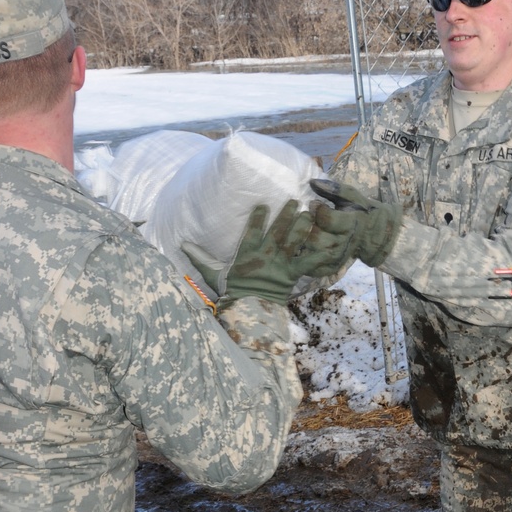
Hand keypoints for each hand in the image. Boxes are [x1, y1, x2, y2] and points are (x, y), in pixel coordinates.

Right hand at [182, 200, 351, 308]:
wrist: (249, 312)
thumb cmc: (231, 291)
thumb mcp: (212, 274)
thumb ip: (200, 257)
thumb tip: (181, 244)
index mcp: (246, 253)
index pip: (251, 230)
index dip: (257, 217)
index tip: (262, 204)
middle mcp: (265, 255)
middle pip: (277, 231)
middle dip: (286, 215)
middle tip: (294, 200)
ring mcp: (280, 264)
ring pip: (294, 241)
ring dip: (302, 227)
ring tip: (310, 213)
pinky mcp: (292, 274)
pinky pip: (308, 263)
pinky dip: (319, 255)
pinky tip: (330, 245)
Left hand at [309, 181, 402, 268]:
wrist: (381, 235)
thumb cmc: (364, 211)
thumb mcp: (353, 196)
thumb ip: (334, 189)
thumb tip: (312, 182)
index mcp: (350, 223)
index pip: (326, 219)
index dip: (317, 210)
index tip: (313, 204)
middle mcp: (345, 242)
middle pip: (317, 237)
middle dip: (307, 227)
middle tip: (304, 219)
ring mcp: (340, 256)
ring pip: (314, 252)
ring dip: (304, 242)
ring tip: (301, 232)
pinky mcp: (336, 266)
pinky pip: (318, 268)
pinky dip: (307, 261)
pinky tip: (302, 251)